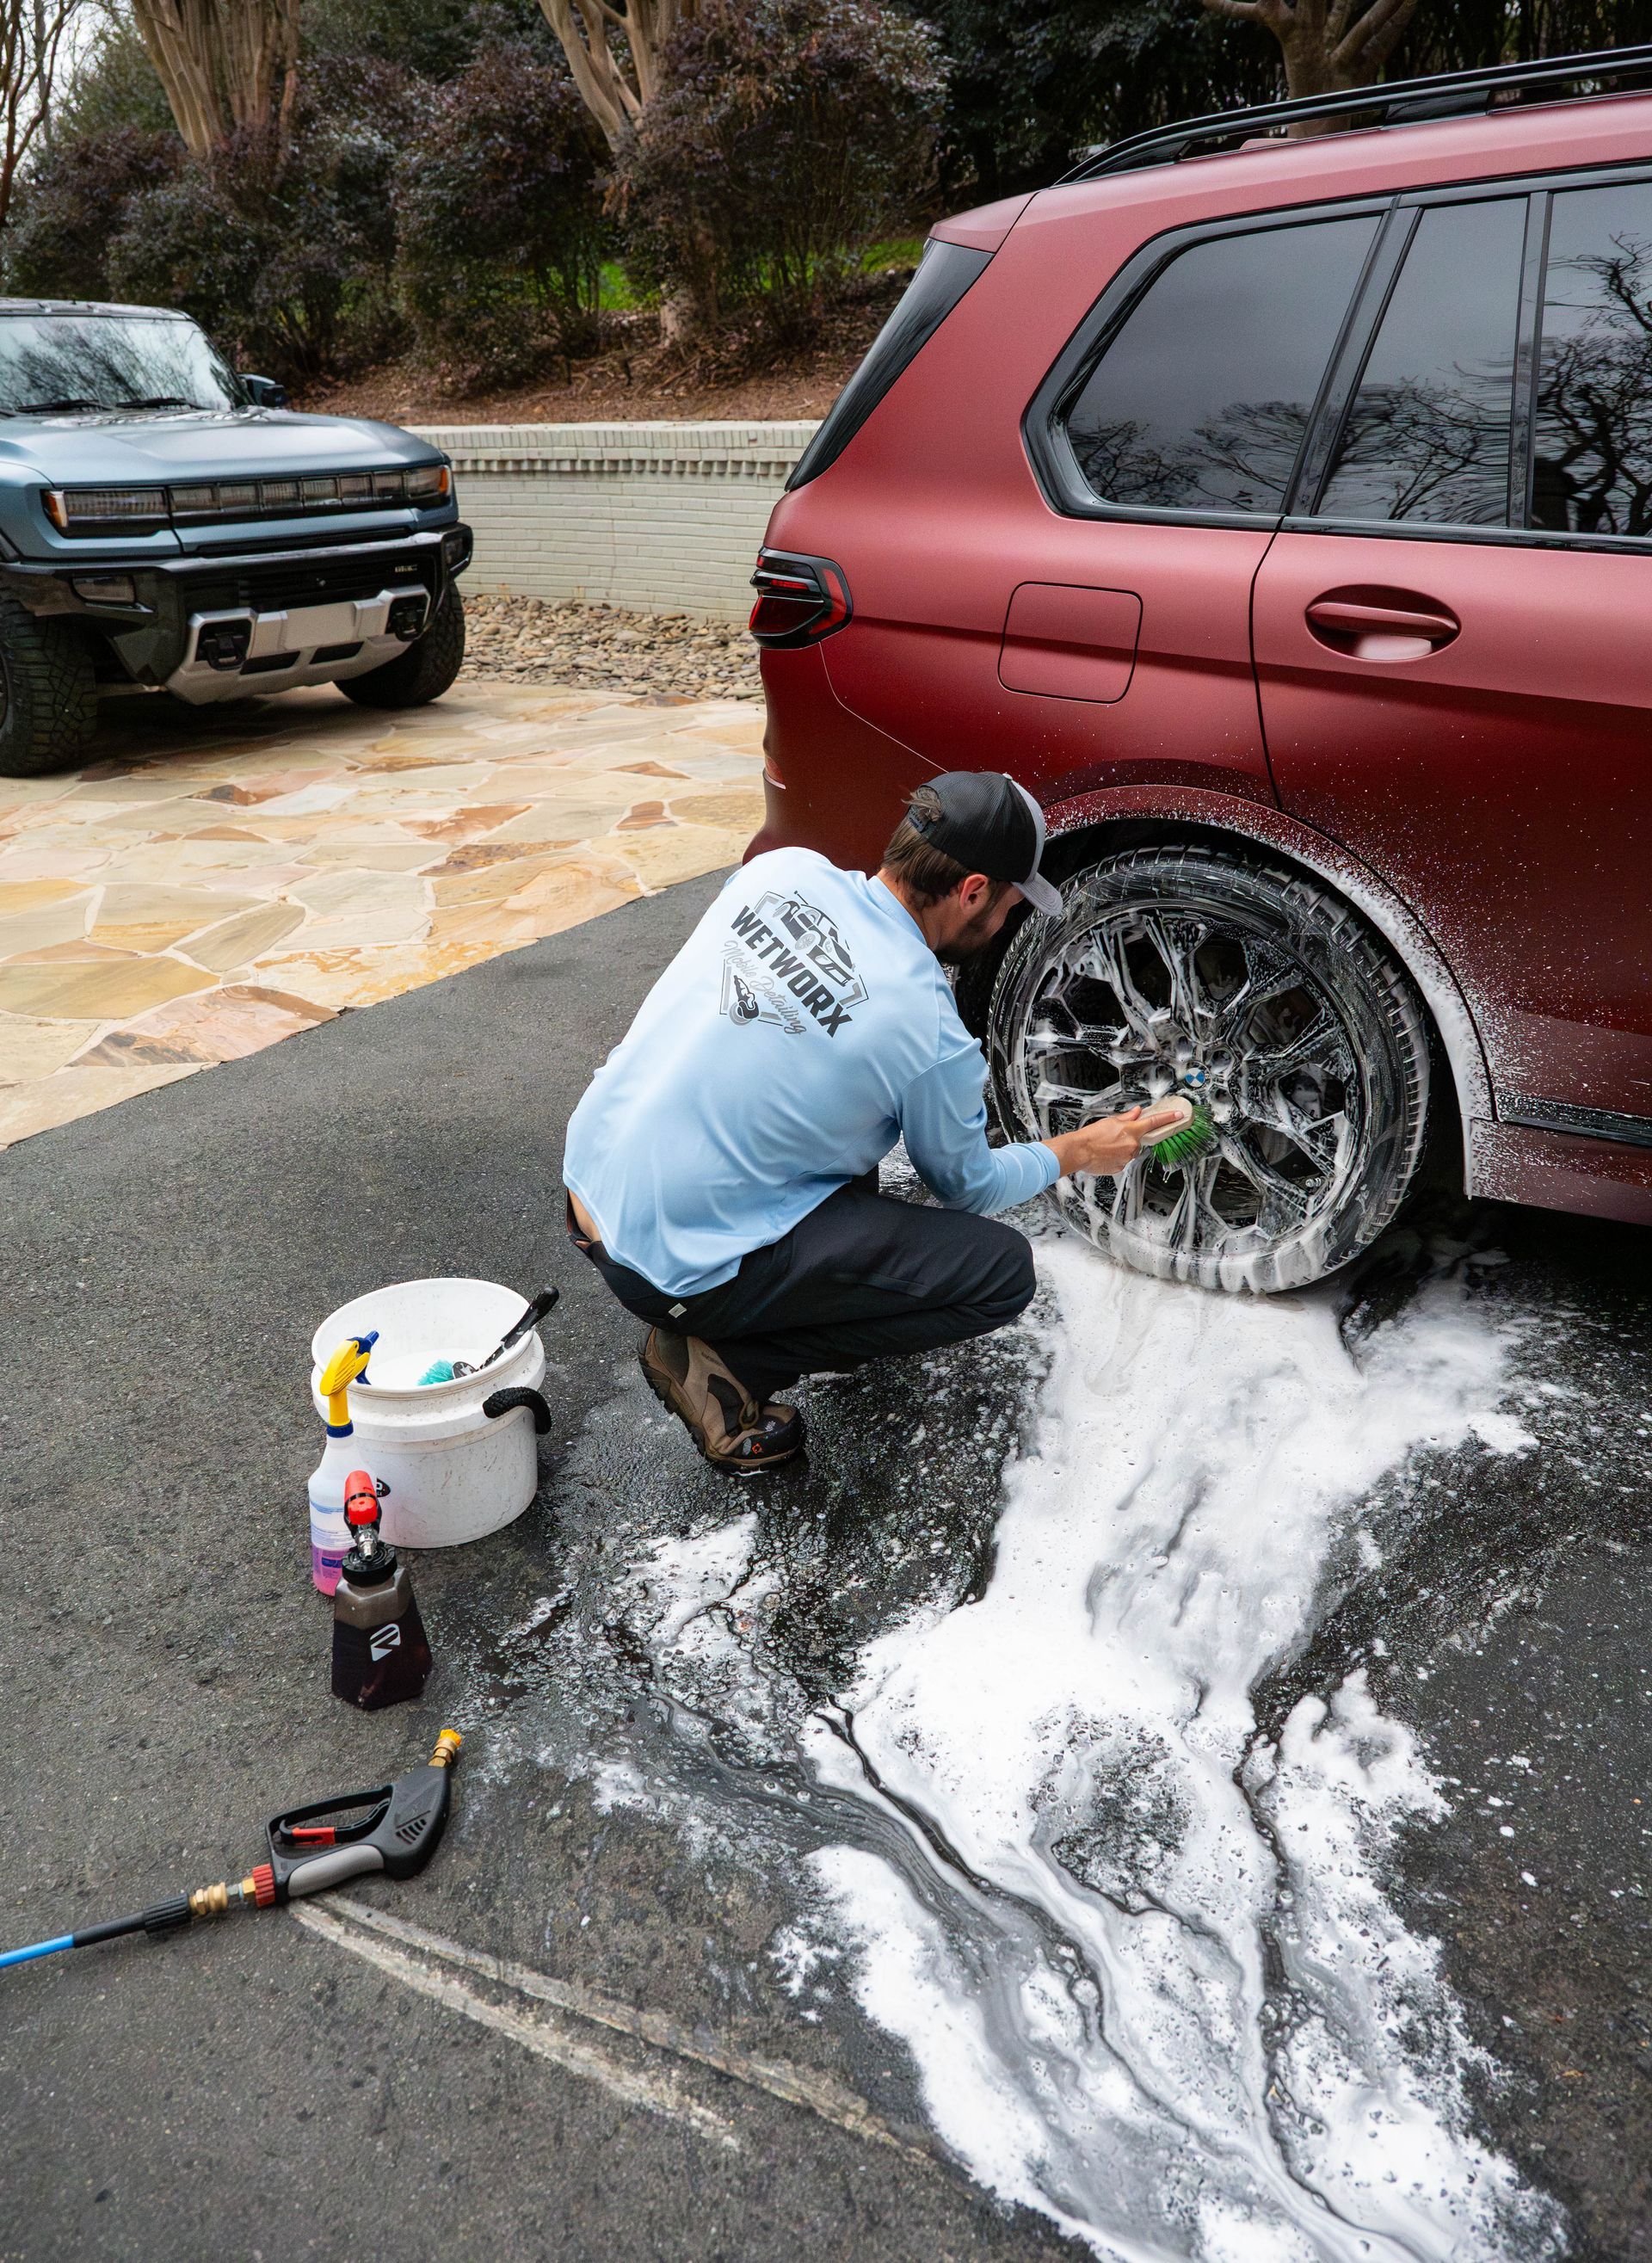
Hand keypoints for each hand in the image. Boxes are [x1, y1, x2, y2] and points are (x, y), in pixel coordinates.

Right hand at [1044, 1102, 1186, 1179]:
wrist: (1079, 1151)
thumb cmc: (1091, 1136)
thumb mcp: (1110, 1121)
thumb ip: (1126, 1118)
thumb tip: (1136, 1112)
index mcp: (1131, 1131)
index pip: (1154, 1122)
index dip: (1168, 1118)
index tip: (1178, 1116)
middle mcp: (1132, 1145)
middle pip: (1138, 1141)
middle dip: (1129, 1139)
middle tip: (1113, 1138)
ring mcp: (1127, 1158)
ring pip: (1130, 1152)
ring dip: (1121, 1149)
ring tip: (1106, 1147)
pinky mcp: (1121, 1167)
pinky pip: (1122, 1161)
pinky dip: (1116, 1157)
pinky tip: (1105, 1155)